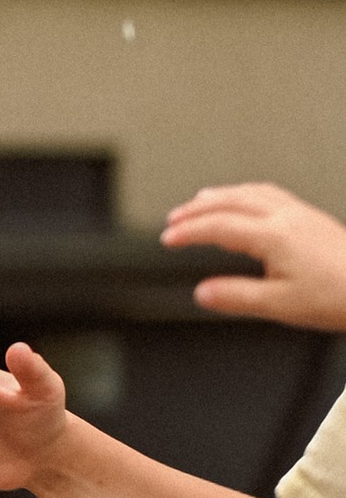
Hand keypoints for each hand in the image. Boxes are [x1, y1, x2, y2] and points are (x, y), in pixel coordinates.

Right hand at [162, 181, 345, 329]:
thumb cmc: (337, 296)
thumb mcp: (280, 306)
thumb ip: (237, 297)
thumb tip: (204, 293)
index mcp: (274, 236)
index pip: (219, 227)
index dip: (189, 232)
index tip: (168, 239)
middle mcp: (286, 217)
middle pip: (231, 201)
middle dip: (197, 209)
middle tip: (174, 218)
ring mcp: (300, 213)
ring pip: (251, 192)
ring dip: (221, 195)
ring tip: (200, 201)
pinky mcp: (311, 217)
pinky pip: (270, 192)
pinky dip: (246, 192)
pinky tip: (246, 199)